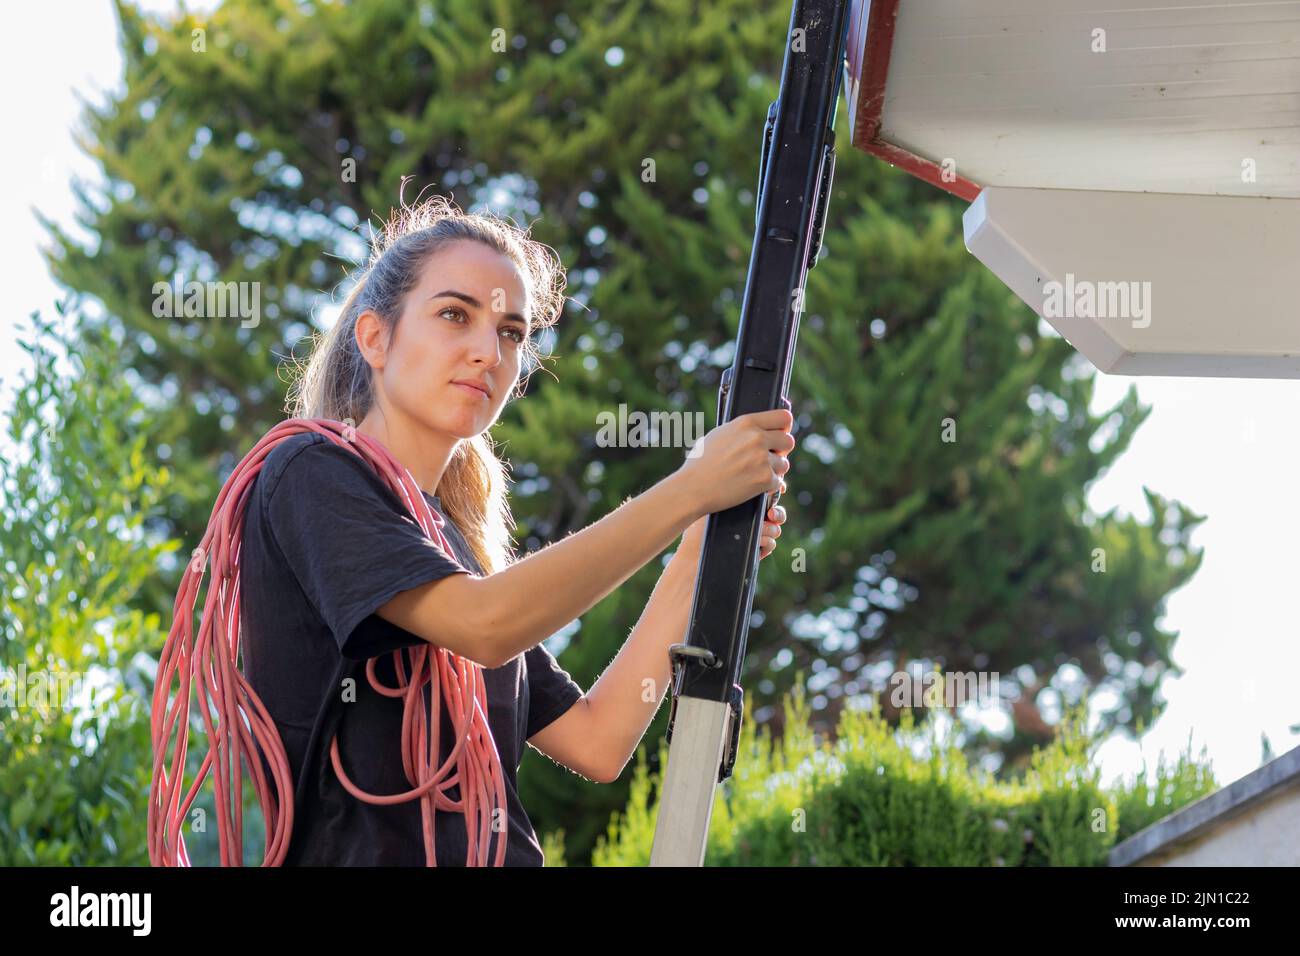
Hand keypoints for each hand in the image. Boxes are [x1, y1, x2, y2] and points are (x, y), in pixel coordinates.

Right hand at [674, 408, 795, 517]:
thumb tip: (761, 429)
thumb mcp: (720, 434)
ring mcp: (762, 459)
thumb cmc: (701, 462)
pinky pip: (777, 482)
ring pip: (784, 464)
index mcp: (746, 423)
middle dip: (781, 451)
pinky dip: (767, 486)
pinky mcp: (764, 479)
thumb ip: (743, 430)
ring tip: (755, 474)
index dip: (784, 428)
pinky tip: (752, 486)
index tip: (780, 435)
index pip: (783, 417)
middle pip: (789, 441)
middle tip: (769, 458)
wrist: (693, 487)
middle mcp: (757, 438)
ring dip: (774, 470)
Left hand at [677, 500, 787, 563]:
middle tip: (771, 514)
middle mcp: (752, 517)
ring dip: (770, 529)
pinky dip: (766, 542)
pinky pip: (771, 543)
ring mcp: (756, 533)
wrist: (696, 553)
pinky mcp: (758, 548)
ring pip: (775, 527)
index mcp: (743, 503)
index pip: (766, 493)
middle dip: (778, 512)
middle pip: (776, 510)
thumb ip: (735, 493)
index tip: (778, 489)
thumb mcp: (716, 505)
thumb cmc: (699, 527)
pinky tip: (757, 542)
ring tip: (760, 529)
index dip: (776, 490)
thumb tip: (759, 486)